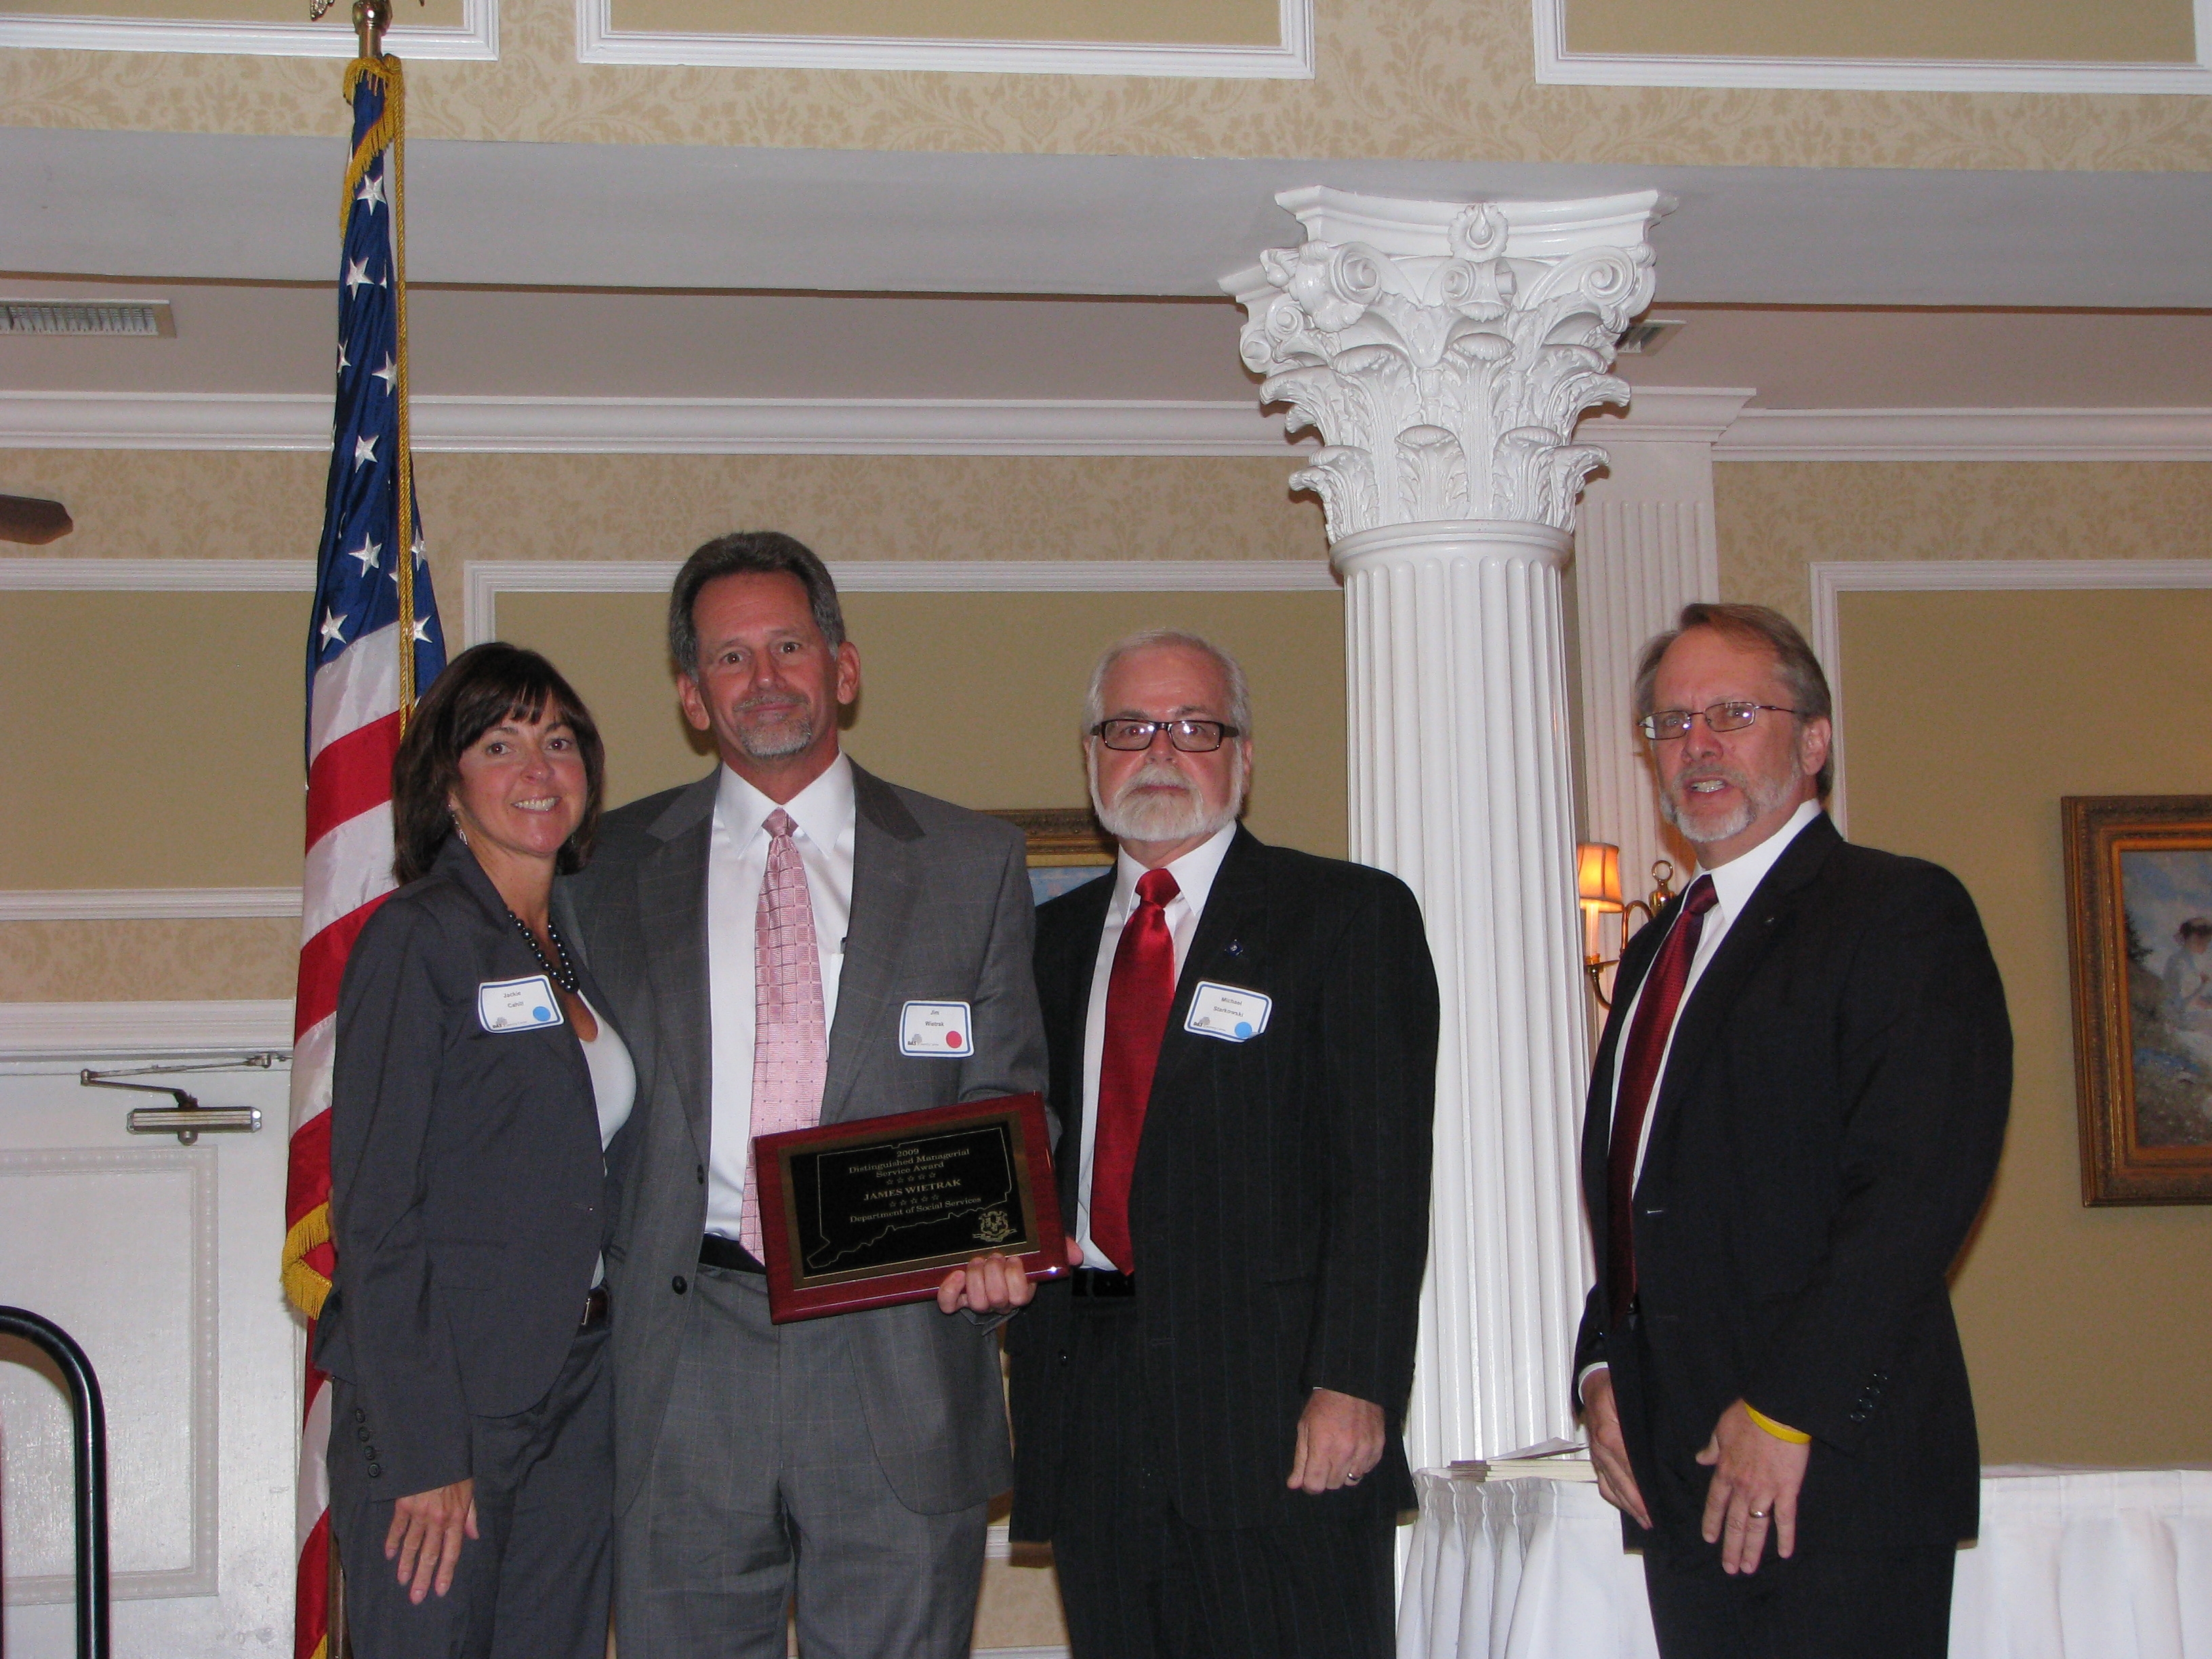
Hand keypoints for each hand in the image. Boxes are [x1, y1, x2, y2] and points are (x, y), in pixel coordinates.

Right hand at [384, 1478, 475, 1602]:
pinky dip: (392, 1542)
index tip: (439, 1591)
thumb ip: (470, 1515)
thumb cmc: (455, 1470)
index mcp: (455, 1517)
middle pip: (430, 1554)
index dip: (445, 1572)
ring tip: (403, 1581)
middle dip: (423, 1577)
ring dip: (406, 1565)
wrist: (435, 1451)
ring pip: (412, 1545)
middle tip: (416, 1598)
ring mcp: (419, 1513)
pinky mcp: (403, 1505)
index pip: (451, 1551)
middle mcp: (437, 1519)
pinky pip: (397, 1528)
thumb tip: (473, 1536)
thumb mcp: (469, 1490)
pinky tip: (389, 1555)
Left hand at [935, 1239, 1081, 1314]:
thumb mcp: (1042, 1246)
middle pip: (996, 1299)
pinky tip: (956, 1274)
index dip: (1015, 1278)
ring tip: (977, 1260)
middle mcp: (1000, 1300)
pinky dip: (950, 1290)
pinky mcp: (956, 1297)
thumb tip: (1076, 1255)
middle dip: (993, 1273)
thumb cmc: (1019, 1250)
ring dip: (975, 1278)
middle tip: (994, 1255)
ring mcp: (977, 1300)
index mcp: (1021, 1290)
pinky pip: (949, 1304)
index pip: (1020, 1297)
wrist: (992, 1247)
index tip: (1014, 1258)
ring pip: (976, 1302)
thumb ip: (1061, 1248)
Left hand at [1286, 1389, 1384, 1493]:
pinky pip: (1367, 1469)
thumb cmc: (1324, 1403)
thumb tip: (1293, 1484)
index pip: (1315, 1485)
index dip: (1309, 1484)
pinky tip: (1353, 1450)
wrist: (1351, 1385)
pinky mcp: (1377, 1447)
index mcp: (1323, 1447)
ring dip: (1343, 1472)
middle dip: (1325, 1477)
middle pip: (1333, 1485)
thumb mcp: (1305, 1427)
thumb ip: (1300, 1459)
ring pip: (1351, 1480)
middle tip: (1323, 1460)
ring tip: (1339, 1454)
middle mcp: (1345, 1452)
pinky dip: (1359, 1465)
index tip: (1308, 1478)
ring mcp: (1364, 1451)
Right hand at [1579, 1368, 1651, 1530]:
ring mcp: (1596, 1455)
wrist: (1592, 1382)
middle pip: (1618, 1484)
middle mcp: (1600, 1449)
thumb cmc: (1613, 1386)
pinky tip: (1626, 1506)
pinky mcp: (1595, 1457)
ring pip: (1609, 1487)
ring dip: (1626, 1506)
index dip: (1640, 1490)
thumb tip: (1655, 1446)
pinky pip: (1602, 1482)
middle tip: (1652, 1521)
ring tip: (1643, 1520)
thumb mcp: (1627, 1397)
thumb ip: (1638, 1420)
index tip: (1653, 1507)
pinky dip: (1614, 1497)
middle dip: (1635, 1505)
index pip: (1628, 1469)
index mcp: (1609, 1435)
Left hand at [1697, 1400, 1809, 1573]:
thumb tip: (1701, 1459)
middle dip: (1731, 1546)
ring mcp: (1765, 1491)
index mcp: (1726, 1471)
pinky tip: (1784, 1553)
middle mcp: (1743, 1487)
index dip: (1712, 1522)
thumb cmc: (1748, 1416)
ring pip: (1756, 1526)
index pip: (1715, 1503)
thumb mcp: (1721, 1429)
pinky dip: (1785, 1537)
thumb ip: (1712, 1448)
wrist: (1776, 1412)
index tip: (1709, 1539)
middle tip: (1729, 1568)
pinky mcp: (1787, 1490)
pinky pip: (1785, 1519)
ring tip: (1748, 1568)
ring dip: (1751, 1549)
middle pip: (1734, 1522)